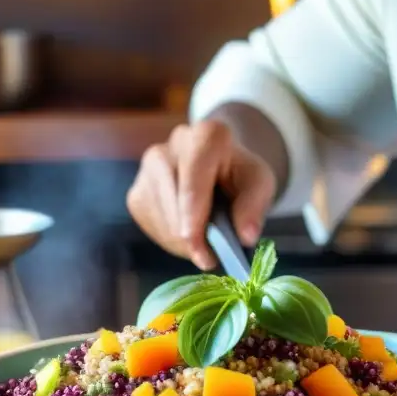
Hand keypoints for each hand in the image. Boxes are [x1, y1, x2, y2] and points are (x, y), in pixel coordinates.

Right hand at [126, 120, 275, 269]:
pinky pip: (149, 223)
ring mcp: (148, 166)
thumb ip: (255, 206)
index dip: (195, 216)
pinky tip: (186, 233)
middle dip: (189, 237)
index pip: (194, 176)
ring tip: (203, 243)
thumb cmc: (239, 176)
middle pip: (172, 199)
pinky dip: (168, 239)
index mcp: (207, 135)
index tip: (202, 251)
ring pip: (159, 216)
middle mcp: (172, 144)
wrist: (219, 167)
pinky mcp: (137, 191)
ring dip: (179, 241)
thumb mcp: (259, 184)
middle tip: (209, 259)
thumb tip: (246, 236)